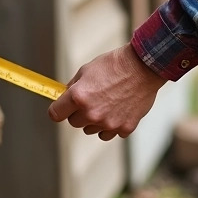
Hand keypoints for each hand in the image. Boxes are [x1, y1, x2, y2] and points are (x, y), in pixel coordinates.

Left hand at [48, 44, 166, 140]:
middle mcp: (92, 113)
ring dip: (95, 120)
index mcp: (79, 97)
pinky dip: (113, 124)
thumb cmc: (114, 65)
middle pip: (74, 123)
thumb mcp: (86, 70)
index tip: (61, 108)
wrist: (143, 67)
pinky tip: (119, 109)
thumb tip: (64, 98)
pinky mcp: (124, 128)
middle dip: (78, 112)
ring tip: (107, 102)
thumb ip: (73, 88)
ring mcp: (108, 123)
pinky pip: (111, 133)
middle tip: (90, 99)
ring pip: (92, 130)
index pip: (55, 114)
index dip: (58, 109)